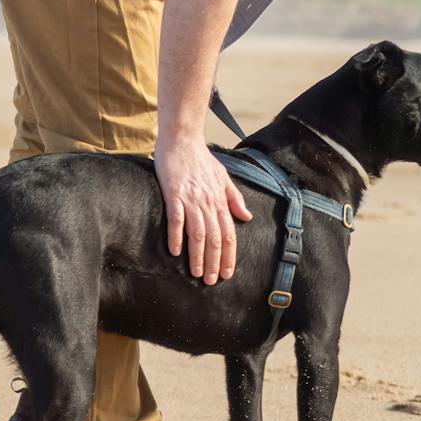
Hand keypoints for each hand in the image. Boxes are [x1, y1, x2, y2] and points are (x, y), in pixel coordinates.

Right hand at [156, 135, 250, 284]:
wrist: (183, 139)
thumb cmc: (201, 159)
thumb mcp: (223, 177)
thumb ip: (235, 198)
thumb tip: (247, 217)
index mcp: (220, 200)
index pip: (229, 233)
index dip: (230, 255)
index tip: (228, 273)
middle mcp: (208, 203)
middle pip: (215, 238)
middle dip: (215, 262)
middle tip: (212, 281)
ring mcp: (191, 199)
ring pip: (198, 233)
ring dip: (198, 255)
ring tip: (197, 273)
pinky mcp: (174, 194)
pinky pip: (176, 219)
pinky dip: (177, 236)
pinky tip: (175, 251)